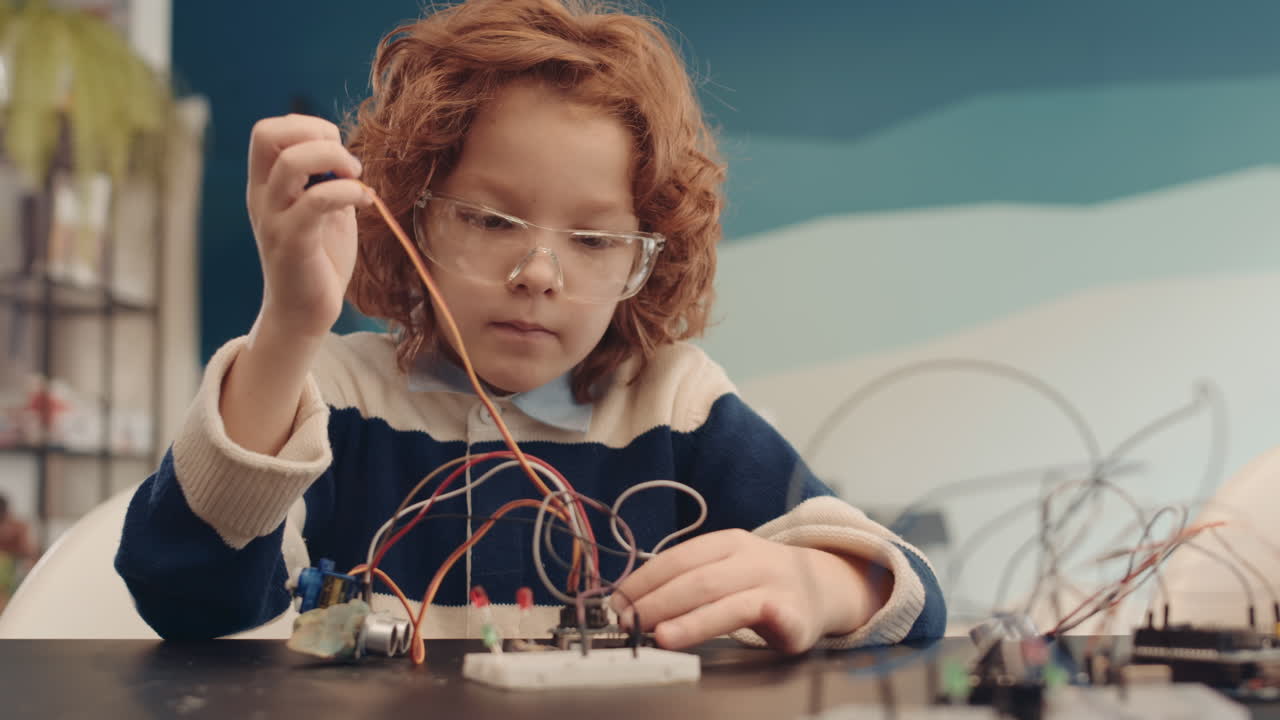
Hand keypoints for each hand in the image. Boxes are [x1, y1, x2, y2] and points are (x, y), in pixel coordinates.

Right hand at [246, 114, 368, 339]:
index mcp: (265, 184)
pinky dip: (348, 191)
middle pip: (267, 134)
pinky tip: (366, 201)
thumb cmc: (318, 259)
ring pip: (290, 163)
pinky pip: (316, 201)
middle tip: (346, 161)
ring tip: (357, 177)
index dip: (306, 126)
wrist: (302, 312)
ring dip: (334, 158)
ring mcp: (273, 218)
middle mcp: (261, 196)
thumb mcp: (322, 209)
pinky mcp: (292, 242)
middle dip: (314, 133)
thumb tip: (344, 153)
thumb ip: (326, 179)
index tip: (337, 150)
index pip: (267, 130)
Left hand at [611, 529, 891, 653]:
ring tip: (658, 636)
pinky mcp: (792, 613)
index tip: (617, 602)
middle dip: (656, 601)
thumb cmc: (762, 582)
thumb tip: (631, 602)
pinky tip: (717, 640)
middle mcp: (749, 558)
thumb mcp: (726, 568)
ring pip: (723, 599)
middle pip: (695, 578)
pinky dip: (735, 623)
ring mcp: (772, 583)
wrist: (825, 585)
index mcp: (727, 542)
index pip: (676, 558)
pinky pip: (762, 615)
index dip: (643, 580)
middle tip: (628, 622)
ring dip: (687, 619)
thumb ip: (689, 580)